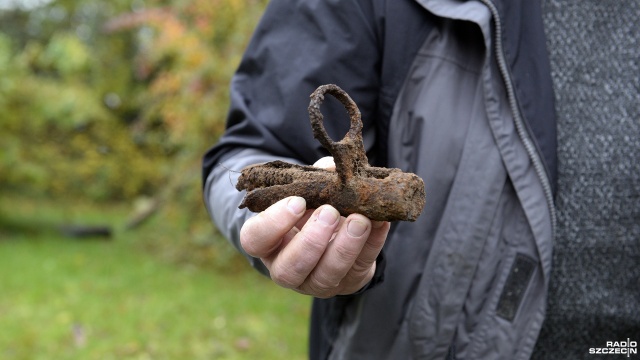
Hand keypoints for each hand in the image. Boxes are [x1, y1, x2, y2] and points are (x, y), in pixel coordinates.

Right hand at [239, 157, 389, 297]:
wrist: (336, 232)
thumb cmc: (311, 207)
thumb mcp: (305, 191)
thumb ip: (313, 179)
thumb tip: (333, 169)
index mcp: (267, 242)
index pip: (255, 239)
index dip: (273, 222)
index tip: (297, 201)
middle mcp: (286, 267)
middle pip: (289, 267)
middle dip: (311, 241)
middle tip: (329, 212)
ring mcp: (316, 281)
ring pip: (325, 276)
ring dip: (344, 247)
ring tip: (360, 220)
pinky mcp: (348, 282)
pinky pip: (360, 268)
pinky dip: (372, 244)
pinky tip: (379, 222)